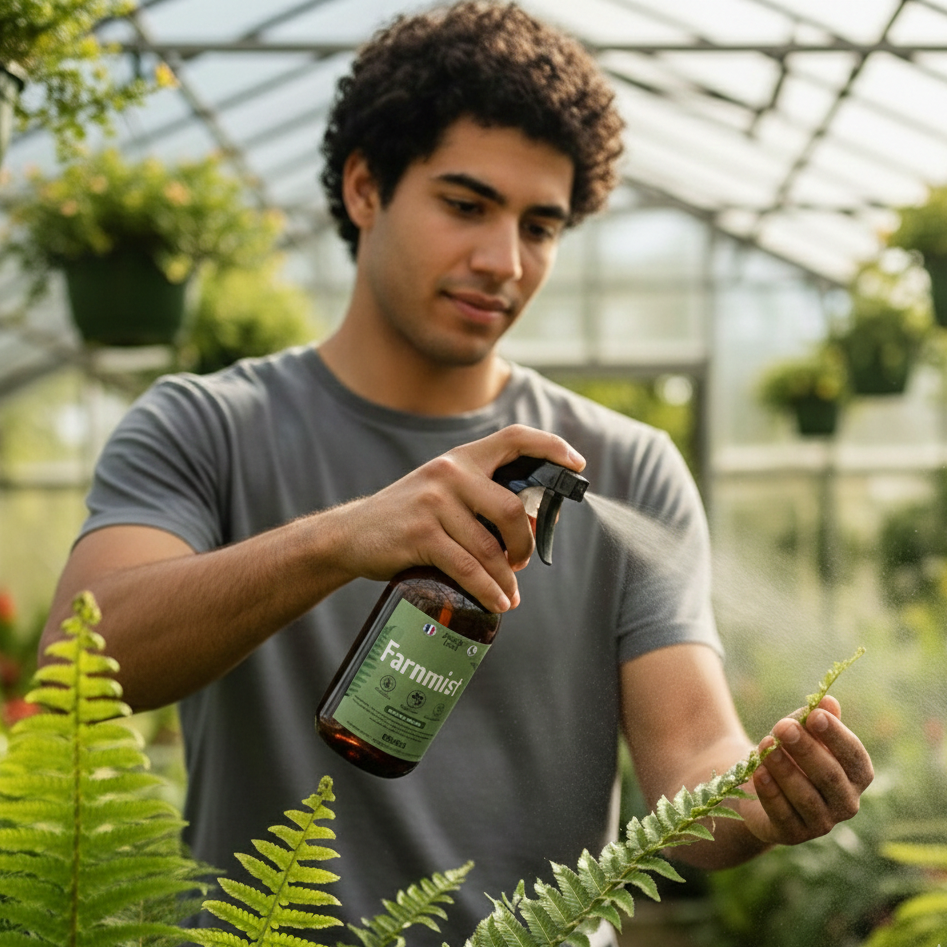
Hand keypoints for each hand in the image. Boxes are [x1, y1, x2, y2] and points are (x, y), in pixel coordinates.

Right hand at [325, 424, 585, 612]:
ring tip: (509, 594)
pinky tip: (497, 602)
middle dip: (526, 543)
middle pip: (512, 509)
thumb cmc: (405, 517)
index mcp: (461, 459)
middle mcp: (450, 473)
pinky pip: (467, 568)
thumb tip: (531, 521)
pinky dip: (487, 590)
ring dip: (506, 578)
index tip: (577, 465)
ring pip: (490, 547)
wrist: (350, 535)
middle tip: (521, 563)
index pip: (515, 439)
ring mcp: (434, 502)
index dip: (551, 448)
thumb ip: (478, 496)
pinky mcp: (421, 534)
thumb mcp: (440, 491)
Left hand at [742, 695, 873, 845]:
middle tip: (783, 726)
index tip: (814, 715)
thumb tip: (828, 700)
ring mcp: (822, 823)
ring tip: (767, 746)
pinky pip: (783, 814)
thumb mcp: (802, 733)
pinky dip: (770, 792)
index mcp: (857, 775)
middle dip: (806, 749)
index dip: (836, 735)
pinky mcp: (794, 834)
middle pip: (830, 776)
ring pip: (806, 796)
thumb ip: (815, 719)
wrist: (761, 784)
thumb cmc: (792, 753)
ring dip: (785, 769)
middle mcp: (846, 802)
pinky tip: (758, 771)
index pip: (854, 756)